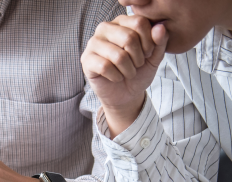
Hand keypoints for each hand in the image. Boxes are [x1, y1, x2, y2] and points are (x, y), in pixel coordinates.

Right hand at [82, 15, 168, 136]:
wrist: (126, 94)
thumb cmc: (139, 71)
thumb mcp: (155, 56)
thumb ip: (160, 41)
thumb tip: (160, 28)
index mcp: (122, 21)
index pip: (139, 23)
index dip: (149, 42)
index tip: (148, 53)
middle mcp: (105, 28)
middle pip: (129, 38)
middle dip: (138, 57)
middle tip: (138, 65)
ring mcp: (93, 44)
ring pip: (118, 55)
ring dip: (128, 70)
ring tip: (128, 73)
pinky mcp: (86, 60)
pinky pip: (105, 67)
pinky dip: (116, 76)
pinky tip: (116, 78)